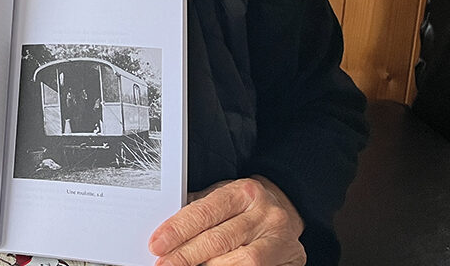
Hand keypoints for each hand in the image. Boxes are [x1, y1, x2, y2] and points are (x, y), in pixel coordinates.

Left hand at [148, 176, 304, 265]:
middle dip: (186, 255)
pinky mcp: (292, 259)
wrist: (287, 211)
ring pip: (241, 260)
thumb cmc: (245, 207)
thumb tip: (165, 232)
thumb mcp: (222, 198)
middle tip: (164, 264)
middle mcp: (265, 214)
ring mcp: (279, 238)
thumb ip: (197, 211)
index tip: (157, 245)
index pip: (204, 212)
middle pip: (219, 239)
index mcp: (244, 192)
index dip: (178, 230)